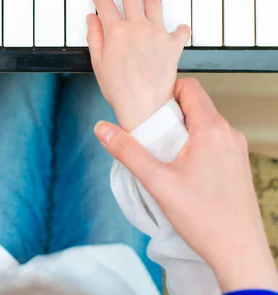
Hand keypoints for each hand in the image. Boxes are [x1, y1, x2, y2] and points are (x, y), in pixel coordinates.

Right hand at [87, 0, 189, 130]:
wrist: (145, 104)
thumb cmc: (120, 89)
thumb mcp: (98, 63)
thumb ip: (95, 37)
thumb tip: (92, 19)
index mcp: (116, 31)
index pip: (104, 3)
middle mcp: (137, 27)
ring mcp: (157, 34)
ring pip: (154, 3)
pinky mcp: (173, 45)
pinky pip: (180, 30)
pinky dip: (180, 27)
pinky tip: (180, 24)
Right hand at [95, 78, 277, 291]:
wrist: (239, 254)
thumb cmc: (206, 219)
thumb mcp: (157, 182)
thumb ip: (127, 152)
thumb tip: (103, 129)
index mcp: (212, 129)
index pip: (189, 87)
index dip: (166, 90)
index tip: (148, 107)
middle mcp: (228, 134)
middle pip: (194, 105)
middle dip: (169, 114)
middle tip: (149, 133)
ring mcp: (235, 150)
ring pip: (202, 124)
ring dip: (180, 132)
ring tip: (162, 155)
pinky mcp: (236, 166)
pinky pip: (211, 142)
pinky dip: (192, 146)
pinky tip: (179, 170)